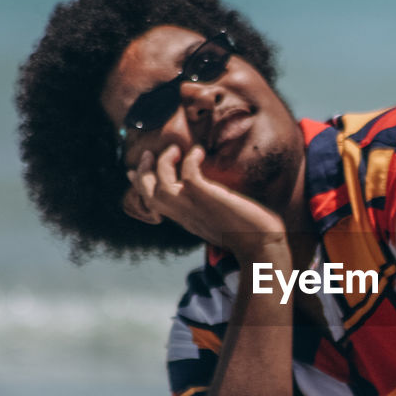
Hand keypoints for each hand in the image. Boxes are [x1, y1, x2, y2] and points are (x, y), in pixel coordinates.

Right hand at [127, 145, 286, 260]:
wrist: (262, 245)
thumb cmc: (251, 235)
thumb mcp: (221, 221)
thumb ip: (210, 210)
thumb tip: (218, 198)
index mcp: (186, 220)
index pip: (154, 203)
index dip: (140, 185)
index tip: (133, 170)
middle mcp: (185, 215)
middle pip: (148, 193)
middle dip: (143, 171)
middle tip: (148, 153)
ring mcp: (194, 207)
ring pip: (160, 185)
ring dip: (163, 163)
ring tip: (175, 149)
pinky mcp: (207, 197)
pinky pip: (189, 174)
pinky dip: (191, 159)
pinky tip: (199, 152)